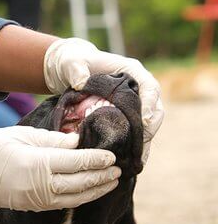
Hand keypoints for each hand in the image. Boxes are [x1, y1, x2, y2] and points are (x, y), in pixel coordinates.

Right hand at [0, 127, 119, 210]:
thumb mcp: (21, 135)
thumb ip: (52, 140)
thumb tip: (77, 142)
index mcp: (36, 163)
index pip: (75, 162)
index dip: (96, 159)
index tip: (112, 155)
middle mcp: (38, 185)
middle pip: (79, 183)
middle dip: (101, 177)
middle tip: (120, 169)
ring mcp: (35, 199)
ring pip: (74, 198)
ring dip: (95, 191)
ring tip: (111, 182)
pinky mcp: (31, 206)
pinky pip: (62, 204)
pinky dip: (79, 198)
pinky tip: (89, 191)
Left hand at [43, 38, 163, 159]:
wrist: (69, 70)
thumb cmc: (72, 62)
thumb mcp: (70, 63)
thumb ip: (75, 69)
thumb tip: (80, 82)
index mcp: (132, 71)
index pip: (150, 87)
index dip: (150, 104)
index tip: (144, 121)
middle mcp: (138, 88)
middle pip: (155, 109)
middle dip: (149, 130)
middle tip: (139, 148)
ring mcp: (134, 103)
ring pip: (148, 125)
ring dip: (144, 143)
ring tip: (136, 161)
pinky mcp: (126, 116)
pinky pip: (135, 132)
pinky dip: (134, 146)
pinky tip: (128, 161)